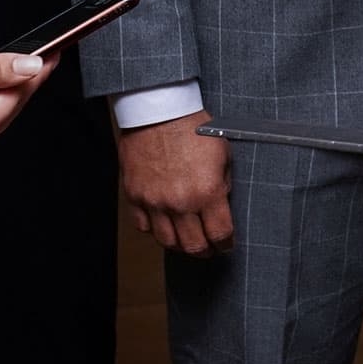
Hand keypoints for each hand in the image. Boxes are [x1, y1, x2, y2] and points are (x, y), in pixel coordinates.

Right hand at [117, 110, 235, 256]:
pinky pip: (144, 226)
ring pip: (167, 241)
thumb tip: (222, 204)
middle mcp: (179, 202)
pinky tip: (164, 224)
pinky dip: (155, 229)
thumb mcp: (223, 154)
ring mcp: (154, 202)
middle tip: (210, 249)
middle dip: (205, 251)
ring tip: (188, 240)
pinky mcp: (135, 196)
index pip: (220, 234)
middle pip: (193, 246)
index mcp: (207, 192)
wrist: (159, 112)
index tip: (228, 244)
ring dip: (180, 245)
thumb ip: (224, 184)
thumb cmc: (193, 127)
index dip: (227, 243)